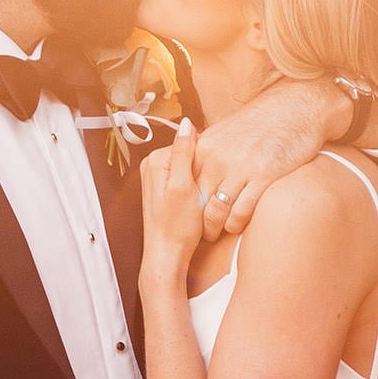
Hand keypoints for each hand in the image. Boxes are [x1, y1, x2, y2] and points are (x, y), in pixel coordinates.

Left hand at [140, 117, 208, 279]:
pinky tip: (207, 199)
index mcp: (155, 161)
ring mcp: (160, 180)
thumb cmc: (176, 227)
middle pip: (189, 155)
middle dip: (205, 167)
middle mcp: (154, 167)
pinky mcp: (168, 192)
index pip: (188, 143)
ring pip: (191, 168)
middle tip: (219, 181)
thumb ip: (183, 153)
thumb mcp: (182, 186)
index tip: (223, 165)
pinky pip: (189, 180)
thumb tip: (187, 122)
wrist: (168, 256)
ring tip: (212, 192)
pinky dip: (199, 187)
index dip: (209, 155)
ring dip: (204, 178)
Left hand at [190, 72, 350, 234]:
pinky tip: (237, 226)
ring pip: (216, 211)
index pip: (185, 183)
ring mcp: (240, 168)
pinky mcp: (263, 177)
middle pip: (197, 200)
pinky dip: (236, 224)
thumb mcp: (224, 131)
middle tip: (200, 232)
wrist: (293, 109)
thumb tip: (191, 169)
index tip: (187, 215)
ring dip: (215, 228)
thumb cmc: (260, 122)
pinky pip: (241, 211)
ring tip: (217, 234)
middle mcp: (217, 158)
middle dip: (196, 221)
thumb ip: (206, 151)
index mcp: (205, 146)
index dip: (185, 203)